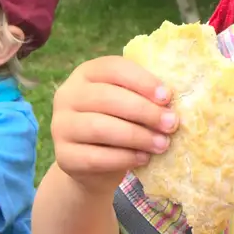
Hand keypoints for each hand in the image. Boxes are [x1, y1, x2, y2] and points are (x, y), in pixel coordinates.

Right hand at [50, 57, 178, 194]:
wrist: (92, 165)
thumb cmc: (118, 124)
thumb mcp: (127, 104)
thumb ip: (143, 95)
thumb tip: (172, 100)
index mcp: (86, 74)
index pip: (113, 68)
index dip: (142, 81)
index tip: (167, 96)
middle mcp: (67, 96)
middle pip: (107, 98)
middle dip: (144, 111)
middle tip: (171, 124)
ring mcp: (61, 126)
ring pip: (100, 127)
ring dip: (137, 136)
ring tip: (162, 144)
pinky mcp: (63, 156)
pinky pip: (95, 157)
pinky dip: (124, 158)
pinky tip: (143, 158)